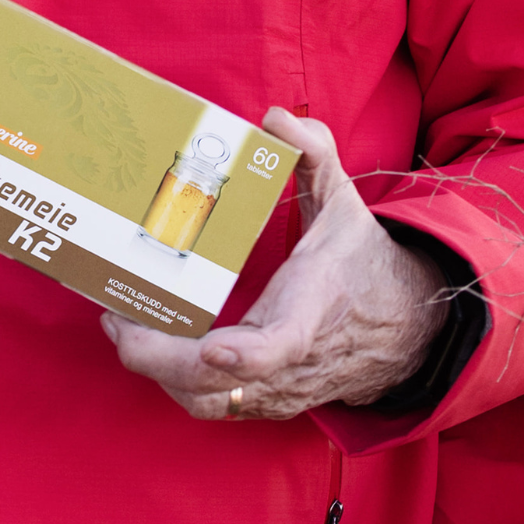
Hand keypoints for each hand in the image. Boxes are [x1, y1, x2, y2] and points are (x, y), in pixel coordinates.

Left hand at [103, 109, 450, 420]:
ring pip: (209, 402)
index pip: (280, 345)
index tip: (214, 346)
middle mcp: (292, 362)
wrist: (406, 330)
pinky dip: (175, 381)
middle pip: (221, 384)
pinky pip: (212, 404)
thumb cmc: (363, 263)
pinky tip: (148, 342)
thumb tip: (274, 118)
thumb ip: (313, 153)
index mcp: (311, 310)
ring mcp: (277, 389)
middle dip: (160, 358)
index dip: (246, 353)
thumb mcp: (344, 201)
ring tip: (121, 325)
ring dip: (159, 372)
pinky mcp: (266, 400)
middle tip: (116, 316)